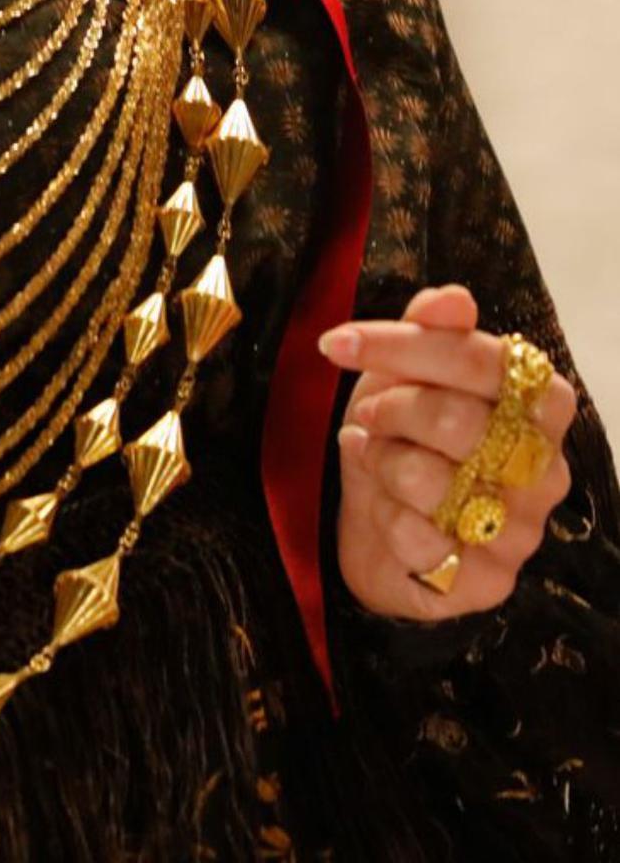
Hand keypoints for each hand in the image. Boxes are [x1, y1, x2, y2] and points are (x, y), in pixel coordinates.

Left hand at [322, 283, 576, 620]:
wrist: (383, 534)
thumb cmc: (405, 440)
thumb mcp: (406, 376)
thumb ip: (431, 332)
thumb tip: (452, 297)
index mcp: (539, 405)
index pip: (481, 359)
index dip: (403, 344)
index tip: (335, 342)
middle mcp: (544, 468)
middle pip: (456, 418)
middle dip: (389, 408)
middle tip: (367, 414)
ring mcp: (521, 531)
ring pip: (432, 480)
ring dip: (382, 464)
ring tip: (380, 460)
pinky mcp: (488, 583)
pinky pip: (418, 540)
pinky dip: (381, 516)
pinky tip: (385, 511)